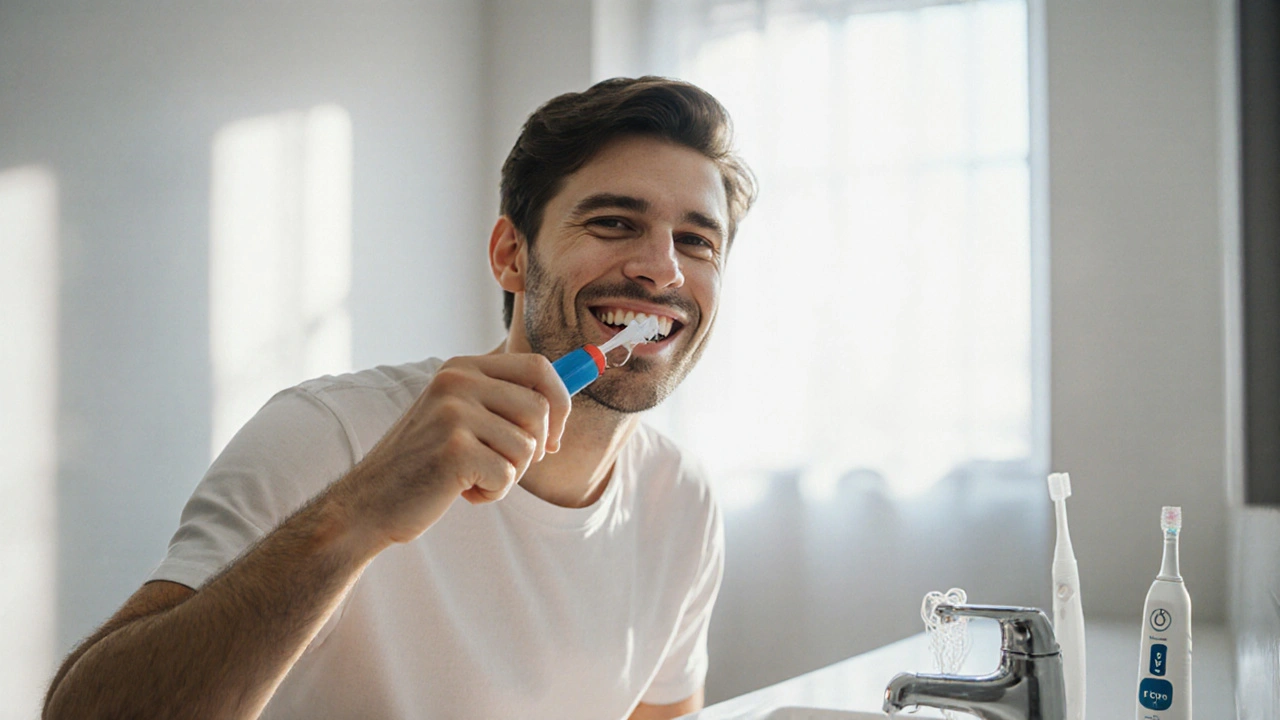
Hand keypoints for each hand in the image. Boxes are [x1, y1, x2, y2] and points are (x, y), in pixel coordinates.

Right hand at [334, 354, 570, 546]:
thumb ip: (503, 401)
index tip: (553, 437)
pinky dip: (491, 493)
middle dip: (536, 447)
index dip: (560, 403)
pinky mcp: (455, 449)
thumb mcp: (459, 417)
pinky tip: (460, 492)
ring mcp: (454, 412)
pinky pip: (507, 475)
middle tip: (505, 467)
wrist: (369, 502)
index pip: (538, 366)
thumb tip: (568, 393)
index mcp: (461, 367)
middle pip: (541, 407)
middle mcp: (457, 381)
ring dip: (509, 474)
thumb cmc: (423, 464)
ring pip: (528, 446)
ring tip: (472, 478)